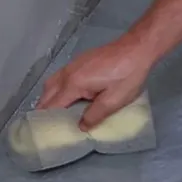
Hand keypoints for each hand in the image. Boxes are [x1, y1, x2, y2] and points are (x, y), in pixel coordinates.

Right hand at [37, 35, 151, 129]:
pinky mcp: (79, 62)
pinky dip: (59, 90)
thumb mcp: (113, 101)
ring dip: (50, 99)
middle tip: (52, 126)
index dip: (48, 120)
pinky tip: (70, 98)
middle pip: (46, 94)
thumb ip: (94, 115)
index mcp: (73, 84)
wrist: (136, 48)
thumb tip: (80, 127)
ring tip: (59, 115)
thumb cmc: (127, 75)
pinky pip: (60, 78)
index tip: (48, 133)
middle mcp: (66, 73)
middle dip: (45, 110)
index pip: (52, 105)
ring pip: (51, 84)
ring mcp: (72, 65)